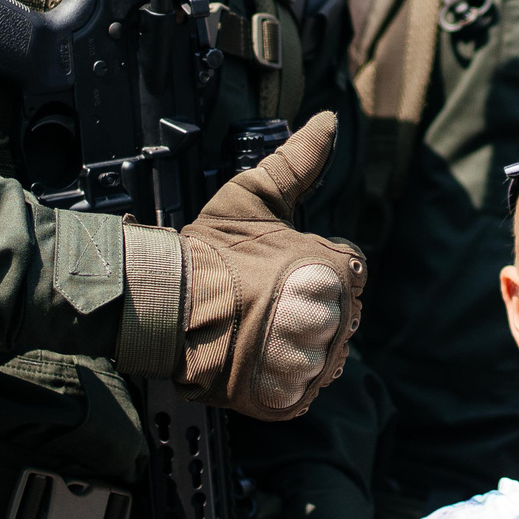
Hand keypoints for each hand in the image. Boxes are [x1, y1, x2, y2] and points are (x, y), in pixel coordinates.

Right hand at [177, 112, 366, 420]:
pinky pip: (302, 390)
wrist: (168, 307)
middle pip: (341, 316)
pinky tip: (255, 360)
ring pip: (323, 355)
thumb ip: (300, 161)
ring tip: (256, 330)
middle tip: (263, 302)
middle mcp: (331, 318)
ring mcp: (311, 361)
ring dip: (295, 345)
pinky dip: (281, 380)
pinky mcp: (290, 396)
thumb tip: (328, 121)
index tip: (282, 272)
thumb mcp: (254, 195)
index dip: (316, 271)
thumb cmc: (210, 253)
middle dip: (308, 309)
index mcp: (333, 270)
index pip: (350, 273)